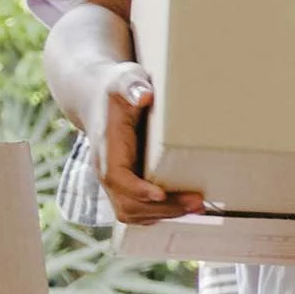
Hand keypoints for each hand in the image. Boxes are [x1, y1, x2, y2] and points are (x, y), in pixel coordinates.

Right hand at [97, 65, 204, 224]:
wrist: (98, 96)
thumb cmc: (117, 87)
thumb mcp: (124, 78)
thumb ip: (132, 85)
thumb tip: (145, 96)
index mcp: (106, 148)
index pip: (116, 177)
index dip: (137, 190)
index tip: (160, 193)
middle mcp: (106, 170)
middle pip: (127, 203)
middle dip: (162, 208)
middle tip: (196, 202)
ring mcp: (113, 180)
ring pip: (131, 212)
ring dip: (163, 215)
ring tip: (196, 207)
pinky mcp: (123, 184)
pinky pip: (136, 209)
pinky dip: (159, 214)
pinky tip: (184, 208)